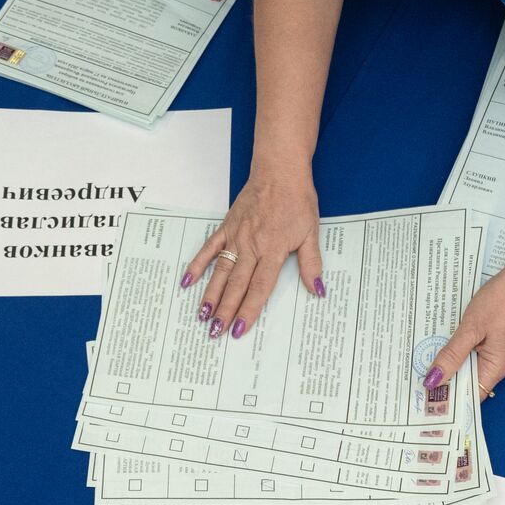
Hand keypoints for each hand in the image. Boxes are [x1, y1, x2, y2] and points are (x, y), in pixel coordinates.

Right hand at [182, 170, 323, 339]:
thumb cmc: (297, 200)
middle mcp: (251, 246)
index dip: (249, 310)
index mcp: (273, 250)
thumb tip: (317, 289)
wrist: (280, 171)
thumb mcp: (311, 232)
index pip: (259, 288)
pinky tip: (188, 281)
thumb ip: (311, 264)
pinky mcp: (226, 227)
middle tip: (215, 332)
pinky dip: (198, 265)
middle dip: (225, 311)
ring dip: (210, 295)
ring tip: (202, 315)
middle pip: (236, 285)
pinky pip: (209, 249)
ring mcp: (236, 237)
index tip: (239, 329)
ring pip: (220, 272)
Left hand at [423, 266, 504, 398]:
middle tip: (419, 381)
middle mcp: (501, 365)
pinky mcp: (499, 342)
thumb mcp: (470, 329)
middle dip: (447, 383)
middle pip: (470, 383)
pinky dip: (461, 354)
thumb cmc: (501, 302)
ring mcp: (501, 353)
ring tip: (426, 366)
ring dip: (453, 367)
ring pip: (472, 368)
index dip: (449, 400)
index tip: (425, 399)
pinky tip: (446, 348)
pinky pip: (477, 355)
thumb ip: (452, 356)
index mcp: (496, 367)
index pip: (471, 396)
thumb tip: (434, 381)